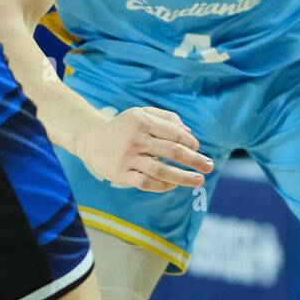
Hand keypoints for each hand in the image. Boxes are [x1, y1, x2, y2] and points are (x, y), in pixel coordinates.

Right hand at [73, 106, 211, 192]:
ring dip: (183, 177)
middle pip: (171, 152)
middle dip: (194, 160)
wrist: (91, 138)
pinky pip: (146, 183)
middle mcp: (136, 139)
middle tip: (209, 166)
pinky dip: (163, 185)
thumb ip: (166, 118)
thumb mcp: (142, 113)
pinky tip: (173, 185)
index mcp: (142, 121)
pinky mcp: (121, 174)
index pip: (174, 133)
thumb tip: (189, 132)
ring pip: (161, 170)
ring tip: (198, 181)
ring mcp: (128, 158)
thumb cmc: (124, 126)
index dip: (190, 142)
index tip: (198, 149)